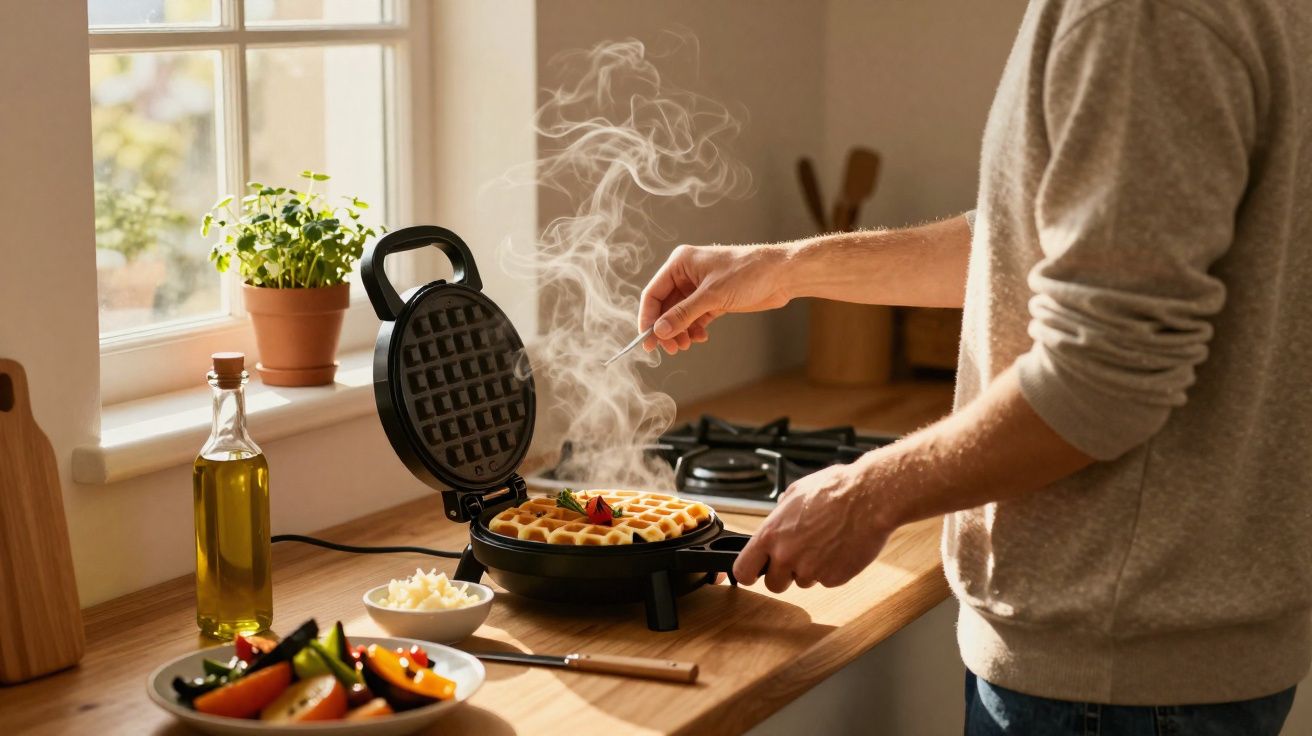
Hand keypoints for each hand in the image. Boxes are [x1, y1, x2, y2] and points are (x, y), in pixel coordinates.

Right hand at [639, 244, 793, 354]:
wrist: (781, 274)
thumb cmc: (747, 272)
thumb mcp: (712, 295)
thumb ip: (683, 314)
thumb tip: (660, 331)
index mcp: (680, 263)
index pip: (654, 293)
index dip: (648, 318)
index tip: (647, 340)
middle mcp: (687, 274)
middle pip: (665, 307)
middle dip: (666, 328)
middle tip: (670, 349)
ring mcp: (701, 288)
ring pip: (680, 315)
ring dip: (680, 331)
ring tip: (686, 345)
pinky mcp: (714, 299)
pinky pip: (695, 318)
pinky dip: (694, 329)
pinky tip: (699, 338)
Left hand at [733, 458, 892, 592]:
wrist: (869, 498)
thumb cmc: (835, 490)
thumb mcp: (795, 493)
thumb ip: (780, 514)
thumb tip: (777, 520)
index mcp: (771, 534)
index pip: (743, 570)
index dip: (748, 573)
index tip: (754, 572)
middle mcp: (786, 556)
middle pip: (774, 584)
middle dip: (784, 575)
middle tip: (799, 556)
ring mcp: (810, 570)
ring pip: (803, 582)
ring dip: (811, 569)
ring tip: (826, 543)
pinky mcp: (834, 578)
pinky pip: (827, 580)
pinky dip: (832, 569)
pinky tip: (840, 547)